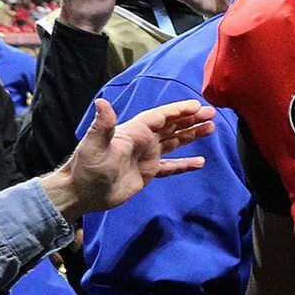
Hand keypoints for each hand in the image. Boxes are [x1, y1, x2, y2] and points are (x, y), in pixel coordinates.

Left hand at [41, 97, 214, 220]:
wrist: (83, 192)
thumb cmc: (87, 167)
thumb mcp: (95, 145)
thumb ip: (103, 125)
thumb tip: (102, 102)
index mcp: (134, 131)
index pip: (161, 117)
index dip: (178, 110)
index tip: (197, 106)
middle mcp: (143, 140)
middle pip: (172, 126)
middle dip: (191, 119)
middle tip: (211, 114)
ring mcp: (147, 156)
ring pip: (174, 142)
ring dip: (191, 135)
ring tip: (210, 129)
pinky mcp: (148, 172)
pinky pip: (171, 167)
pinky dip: (185, 164)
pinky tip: (200, 162)